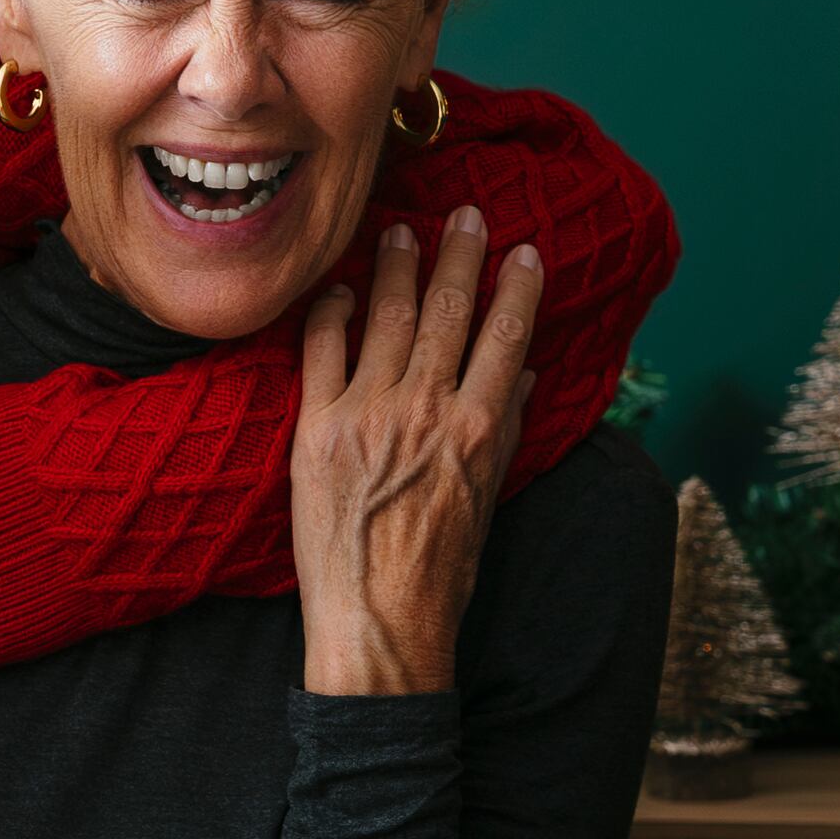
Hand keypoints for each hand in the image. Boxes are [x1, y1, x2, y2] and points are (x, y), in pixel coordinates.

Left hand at [292, 208, 539, 697]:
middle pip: (448, 311)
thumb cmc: (442, 573)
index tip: (522, 249)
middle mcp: (427, 411)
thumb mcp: (489, 500)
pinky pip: (322, 351)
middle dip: (461, 255)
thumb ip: (504, 430)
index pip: (505, 335)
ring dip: (400, 268)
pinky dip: (332, 313)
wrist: (379, 623)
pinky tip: (340, 290)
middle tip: (466, 215)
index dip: (516, 286)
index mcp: (478, 428)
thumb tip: (519, 374)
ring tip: (404, 231)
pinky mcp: (316, 428)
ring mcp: (368, 415)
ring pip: (388, 319)